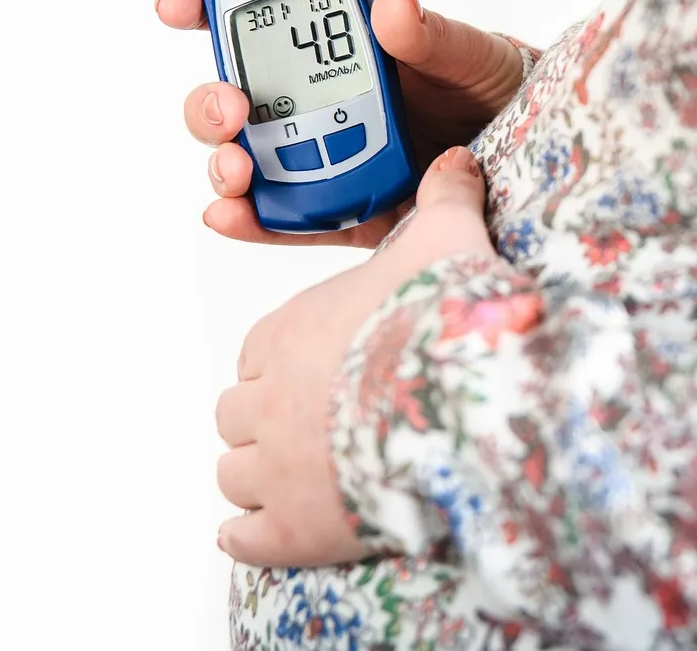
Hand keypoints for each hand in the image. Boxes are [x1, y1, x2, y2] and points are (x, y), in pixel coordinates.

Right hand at [157, 0, 523, 246]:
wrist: (538, 159)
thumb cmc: (499, 91)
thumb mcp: (472, 56)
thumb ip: (432, 36)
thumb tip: (391, 4)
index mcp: (341, 49)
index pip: (258, 22)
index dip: (206, 7)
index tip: (181, 4)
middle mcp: (319, 104)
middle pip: (235, 100)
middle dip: (210, 102)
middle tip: (230, 105)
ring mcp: (326, 161)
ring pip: (250, 161)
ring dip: (224, 162)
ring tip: (236, 166)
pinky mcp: (346, 214)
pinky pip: (289, 221)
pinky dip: (253, 221)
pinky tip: (229, 215)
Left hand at [212, 145, 495, 565]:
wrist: (463, 405)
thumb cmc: (443, 320)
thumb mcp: (446, 241)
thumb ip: (443, 199)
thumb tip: (457, 158)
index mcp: (289, 333)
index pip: (255, 351)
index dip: (277, 362)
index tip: (304, 370)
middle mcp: (267, 400)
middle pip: (235, 414)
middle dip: (260, 420)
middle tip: (299, 428)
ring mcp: (275, 468)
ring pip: (233, 474)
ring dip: (253, 476)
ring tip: (285, 481)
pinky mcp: (293, 529)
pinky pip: (246, 539)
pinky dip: (248, 537)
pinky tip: (259, 535)